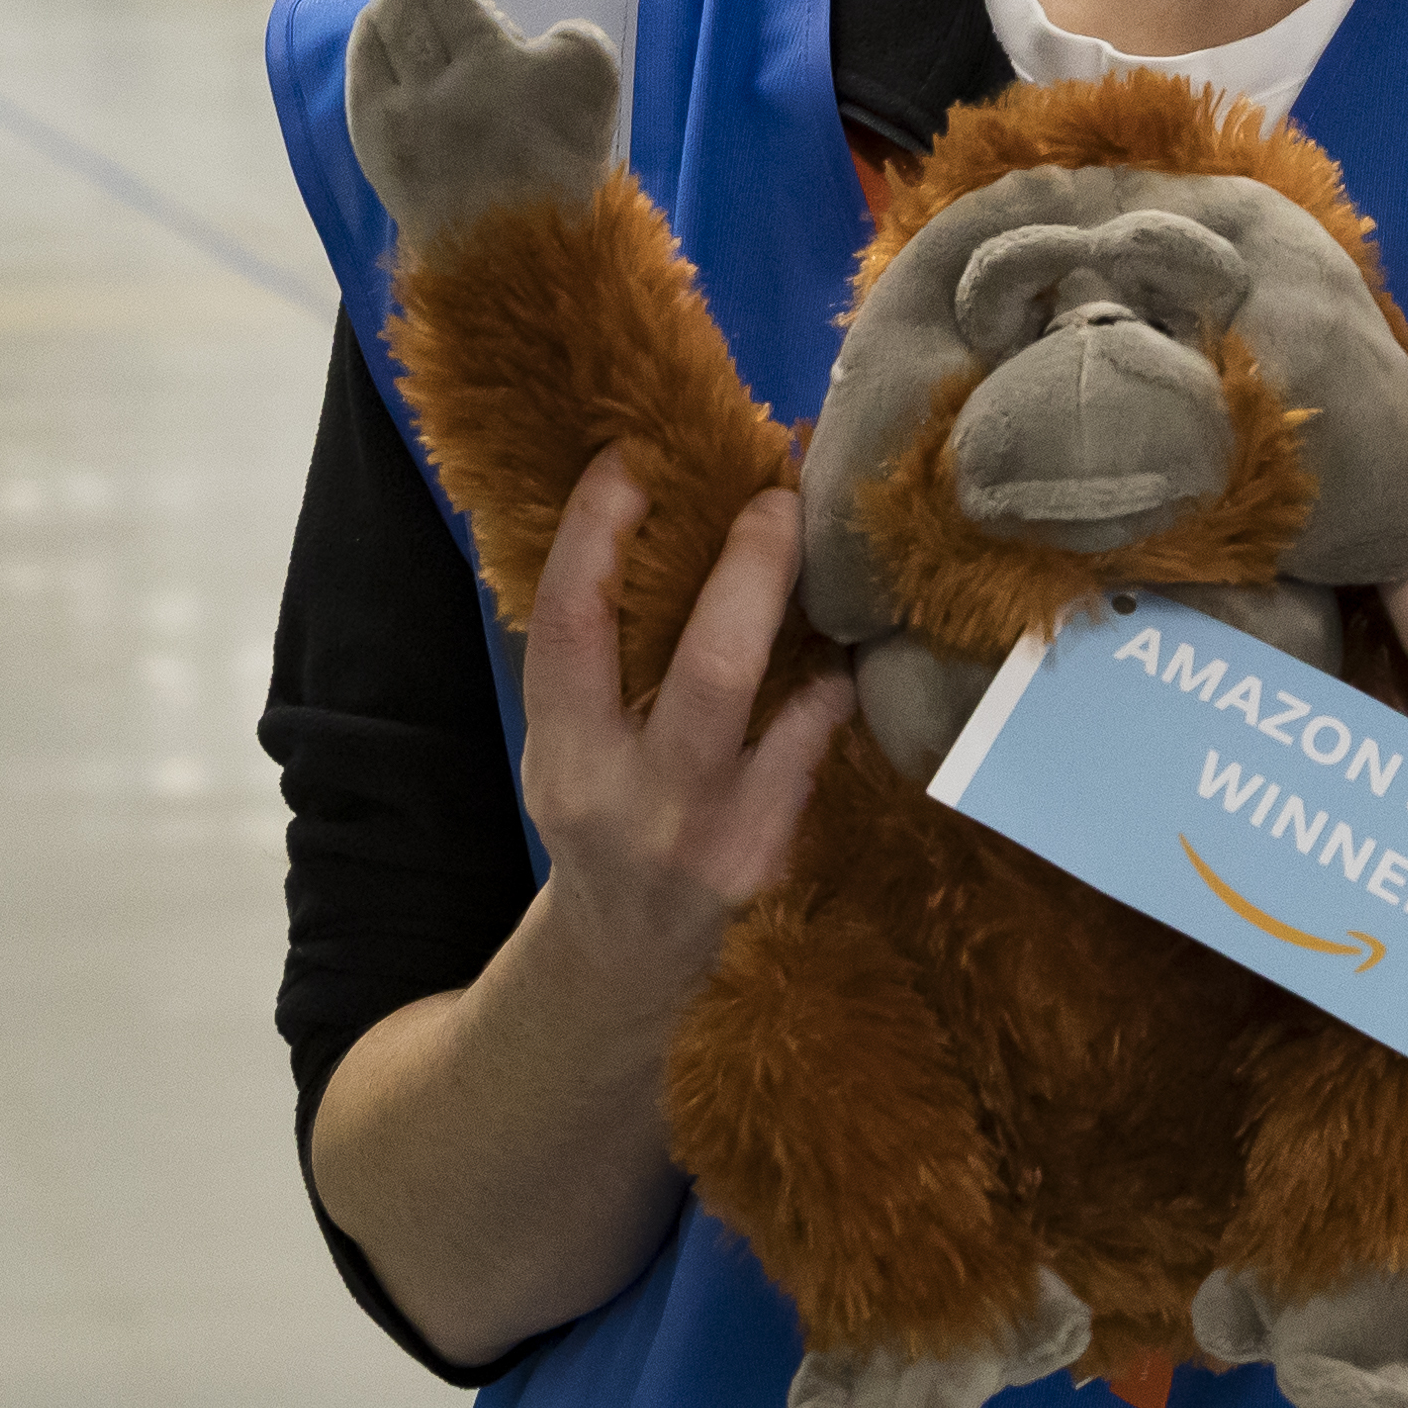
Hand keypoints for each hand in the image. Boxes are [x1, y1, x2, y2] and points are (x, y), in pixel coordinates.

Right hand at [517, 448, 853, 1006]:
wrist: (624, 946)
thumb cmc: (597, 809)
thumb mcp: (565, 744)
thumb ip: (594, 660)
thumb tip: (641, 519)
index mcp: (563, 749)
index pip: (569, 625)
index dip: (595, 535)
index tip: (630, 461)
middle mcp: (631, 790)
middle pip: (709, 665)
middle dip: (752, 568)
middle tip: (779, 495)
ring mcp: (708, 825)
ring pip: (771, 702)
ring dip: (801, 612)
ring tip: (820, 540)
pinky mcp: (762, 846)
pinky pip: (811, 739)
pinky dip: (829, 679)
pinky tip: (844, 638)